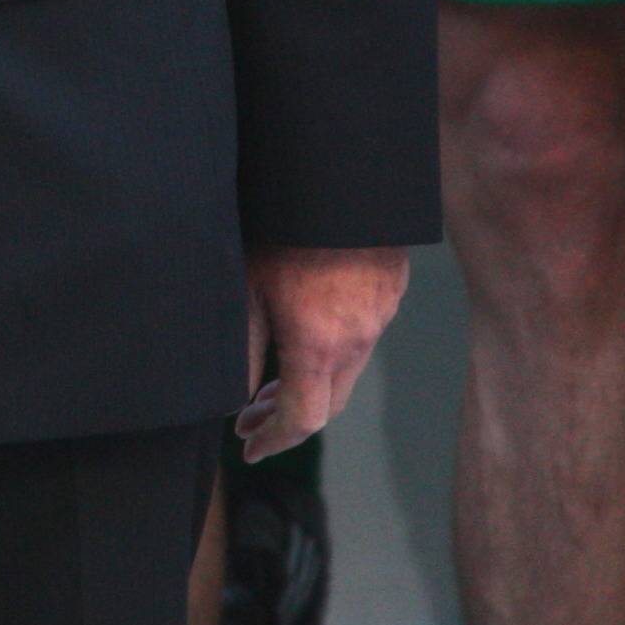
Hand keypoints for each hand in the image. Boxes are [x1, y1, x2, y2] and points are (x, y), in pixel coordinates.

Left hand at [237, 244, 405, 455]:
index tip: (248, 447)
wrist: (344, 178)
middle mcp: (357, 338)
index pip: (302, 420)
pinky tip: (307, 333)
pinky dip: (333, 352)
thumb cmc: (285, 227)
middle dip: (287, 417)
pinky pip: (363, 337)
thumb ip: (241, 349)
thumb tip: (233, 398)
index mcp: (319, 344)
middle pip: (328, 403)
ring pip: (347, 370)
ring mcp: (380, 316)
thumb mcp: (247, 287)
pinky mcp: (390, 293)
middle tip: (251, 417)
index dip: (273, 440)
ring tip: (271, 378)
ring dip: (311, 383)